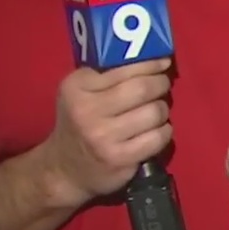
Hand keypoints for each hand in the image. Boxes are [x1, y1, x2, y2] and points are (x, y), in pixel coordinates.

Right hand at [41, 59, 173, 207]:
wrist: (64, 169)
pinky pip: (157, 138)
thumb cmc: (78, 123)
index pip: (124, 69)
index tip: (164, 62)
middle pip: (143, 89)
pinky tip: (156, 131)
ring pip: (154, 113)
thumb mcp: (80, 93)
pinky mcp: (120, 158)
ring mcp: (104, 136)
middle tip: (162, 86)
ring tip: (156, 112)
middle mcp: (88, 110)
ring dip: (163, 110)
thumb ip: (107, 75)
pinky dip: (164, 132)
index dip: (151, 64)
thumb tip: (152, 60)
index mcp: (77, 87)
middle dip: (160, 85)